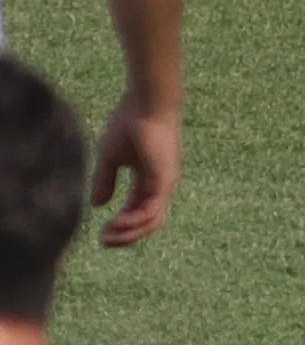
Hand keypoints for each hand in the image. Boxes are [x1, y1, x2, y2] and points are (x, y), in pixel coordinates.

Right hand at [91, 95, 179, 247]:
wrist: (145, 103)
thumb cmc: (129, 123)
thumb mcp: (109, 157)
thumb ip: (104, 180)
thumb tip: (98, 205)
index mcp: (148, 180)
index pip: (138, 212)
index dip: (121, 227)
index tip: (102, 235)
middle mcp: (160, 185)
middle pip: (148, 222)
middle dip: (126, 236)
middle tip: (104, 241)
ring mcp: (165, 182)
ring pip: (153, 220)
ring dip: (130, 233)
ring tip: (108, 236)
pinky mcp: (165, 178)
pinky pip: (154, 208)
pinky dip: (136, 220)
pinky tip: (118, 223)